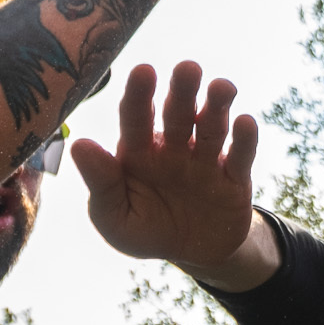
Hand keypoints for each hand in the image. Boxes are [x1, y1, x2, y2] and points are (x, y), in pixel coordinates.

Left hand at [71, 62, 277, 284]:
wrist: (192, 256)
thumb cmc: (145, 229)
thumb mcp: (113, 216)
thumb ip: (100, 183)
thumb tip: (78, 145)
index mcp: (139, 151)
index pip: (136, 117)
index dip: (140, 94)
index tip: (144, 71)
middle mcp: (173, 147)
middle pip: (178, 113)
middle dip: (183, 90)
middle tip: (188, 68)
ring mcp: (205, 160)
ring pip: (211, 127)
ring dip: (217, 106)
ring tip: (222, 87)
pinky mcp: (235, 179)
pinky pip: (240, 157)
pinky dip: (244, 140)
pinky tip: (245, 123)